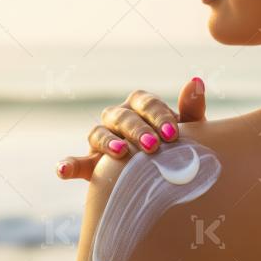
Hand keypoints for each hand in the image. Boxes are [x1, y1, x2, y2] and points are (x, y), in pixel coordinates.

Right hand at [56, 77, 206, 180]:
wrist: (168, 179)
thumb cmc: (181, 149)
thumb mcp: (190, 132)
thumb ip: (192, 109)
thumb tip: (196, 81)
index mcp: (141, 106)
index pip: (146, 103)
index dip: (158, 116)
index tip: (173, 134)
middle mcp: (119, 118)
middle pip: (122, 117)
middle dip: (137, 130)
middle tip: (153, 146)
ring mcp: (102, 140)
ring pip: (98, 133)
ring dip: (107, 142)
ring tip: (120, 152)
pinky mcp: (91, 165)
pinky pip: (77, 163)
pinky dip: (68, 165)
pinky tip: (63, 171)